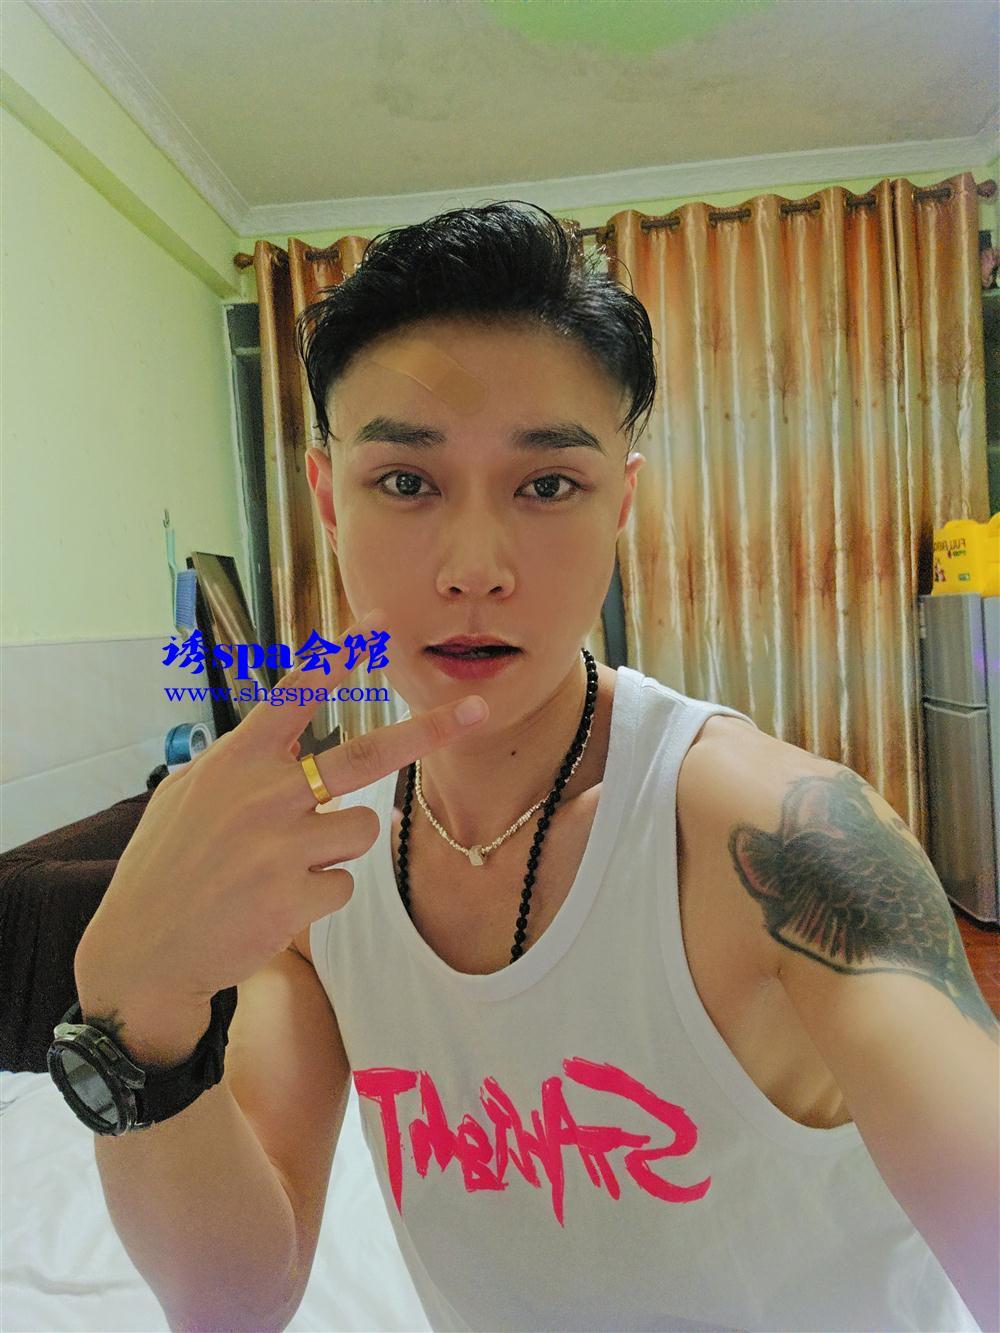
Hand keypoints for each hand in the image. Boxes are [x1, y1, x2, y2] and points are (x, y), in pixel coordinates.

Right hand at [74, 606, 489, 1011]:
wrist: (143, 953)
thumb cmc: (166, 867)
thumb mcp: (186, 796)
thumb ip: (238, 765)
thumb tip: (286, 743)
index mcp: (234, 762)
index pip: (294, 695)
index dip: (339, 657)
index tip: (382, 623)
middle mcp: (261, 796)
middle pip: (364, 755)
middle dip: (427, 731)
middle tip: (476, 710)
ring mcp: (280, 848)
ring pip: (361, 829)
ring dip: (337, 847)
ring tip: (281, 866)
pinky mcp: (295, 898)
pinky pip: (344, 885)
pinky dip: (319, 894)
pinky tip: (273, 904)